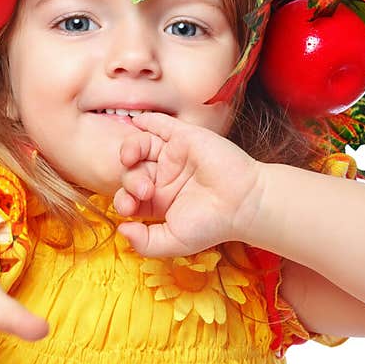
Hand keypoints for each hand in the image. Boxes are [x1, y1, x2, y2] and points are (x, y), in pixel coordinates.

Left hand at [114, 112, 262, 257]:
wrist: (243, 204)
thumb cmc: (212, 225)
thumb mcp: (174, 242)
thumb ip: (145, 243)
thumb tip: (121, 229)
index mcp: (159, 201)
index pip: (129, 195)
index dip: (123, 200)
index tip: (130, 208)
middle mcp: (164, 177)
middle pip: (132, 171)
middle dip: (130, 180)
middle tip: (145, 190)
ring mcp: (174, 156)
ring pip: (141, 146)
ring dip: (129, 149)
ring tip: (130, 158)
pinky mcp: (185, 138)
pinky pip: (162, 125)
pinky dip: (148, 121)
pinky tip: (138, 123)